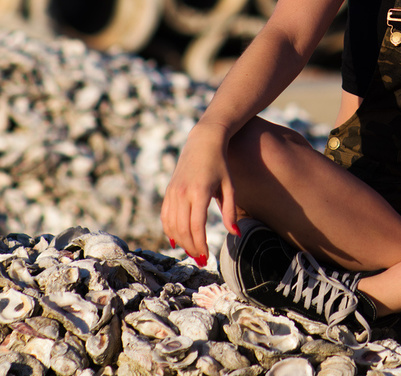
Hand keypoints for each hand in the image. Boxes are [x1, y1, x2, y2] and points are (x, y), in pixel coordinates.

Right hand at [160, 122, 240, 264]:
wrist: (203, 141)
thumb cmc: (221, 164)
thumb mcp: (229, 186)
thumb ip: (230, 211)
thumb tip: (235, 234)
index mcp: (199, 191)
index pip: (196, 226)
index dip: (200, 245)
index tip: (207, 257)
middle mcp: (183, 193)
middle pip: (182, 229)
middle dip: (191, 248)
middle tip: (201, 260)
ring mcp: (173, 192)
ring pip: (171, 225)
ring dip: (180, 242)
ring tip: (192, 252)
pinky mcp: (169, 191)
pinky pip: (165, 216)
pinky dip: (169, 230)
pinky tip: (176, 241)